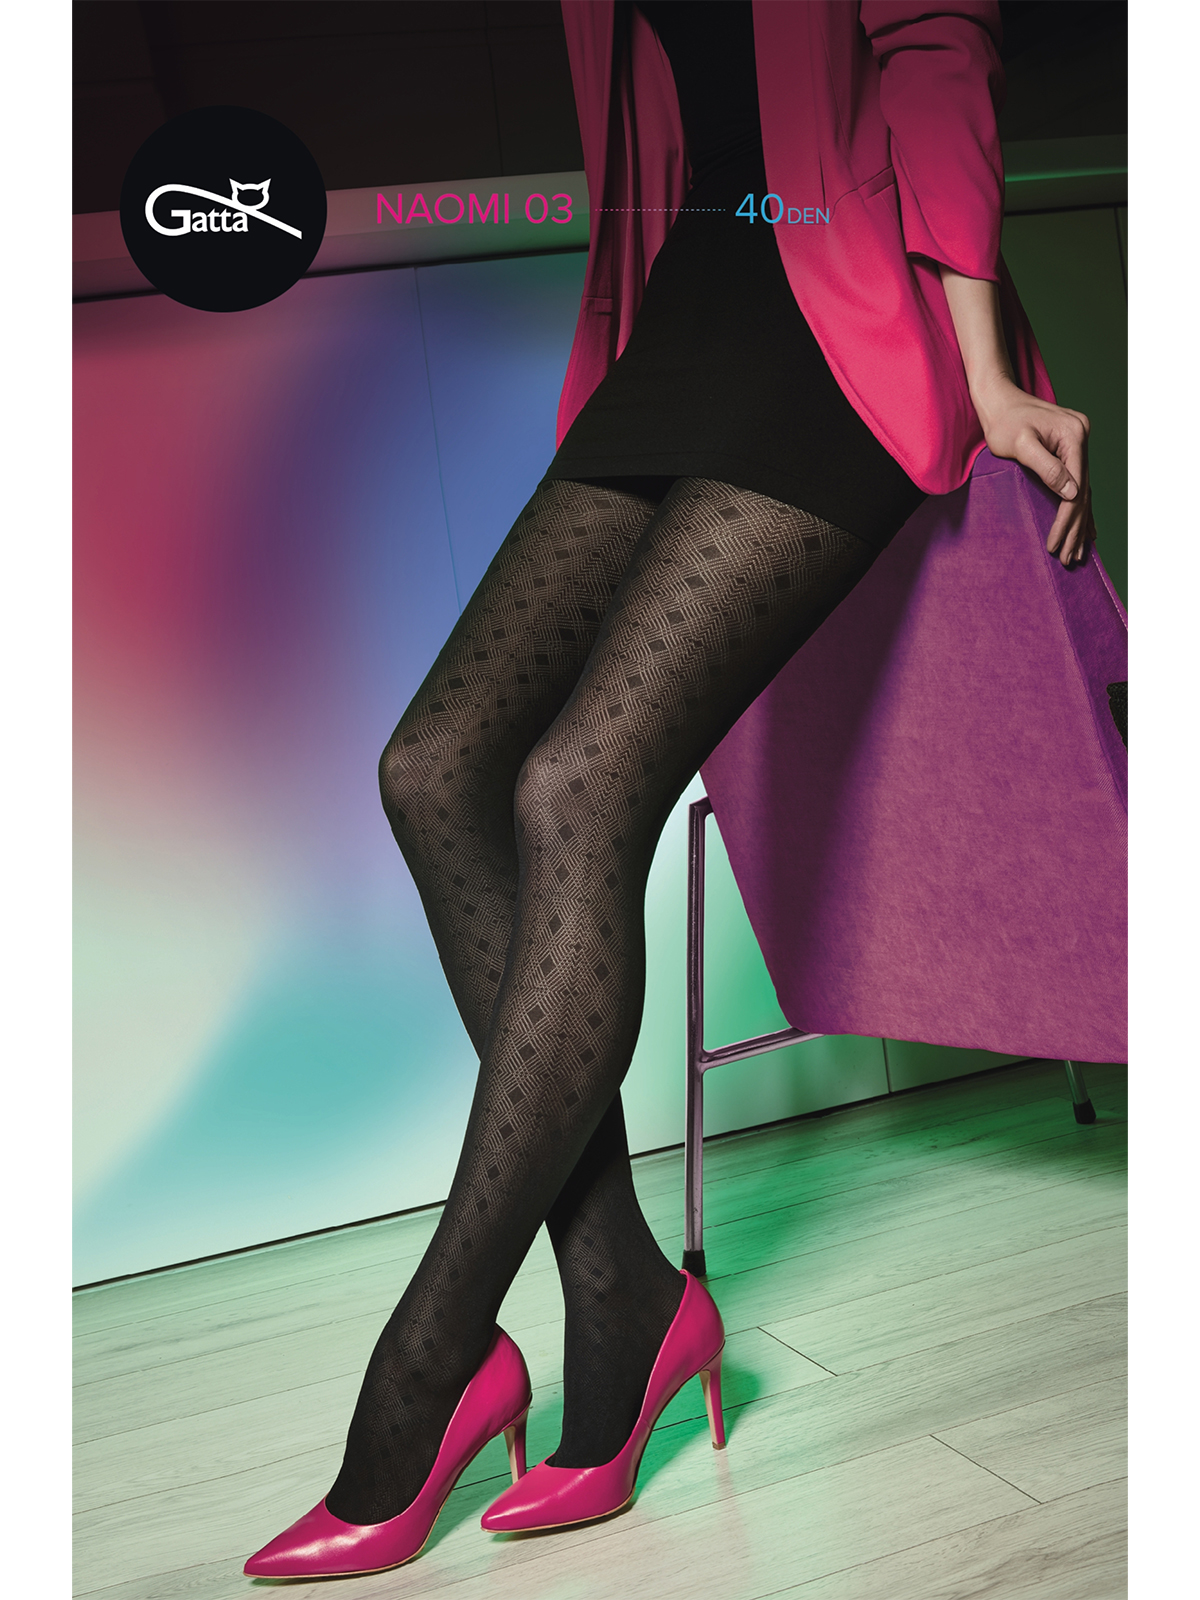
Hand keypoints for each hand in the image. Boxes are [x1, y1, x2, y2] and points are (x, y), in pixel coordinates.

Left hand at [971, 375, 1095, 566]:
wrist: (998, 399)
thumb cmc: (1003, 421)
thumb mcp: (1020, 445)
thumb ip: (1047, 468)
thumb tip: (1072, 493)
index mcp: (1074, 435)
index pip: (1076, 488)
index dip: (1066, 521)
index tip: (1055, 546)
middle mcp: (1082, 437)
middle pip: (1083, 492)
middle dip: (1075, 529)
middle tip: (1067, 560)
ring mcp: (1078, 442)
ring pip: (1083, 490)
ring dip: (1080, 523)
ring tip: (1077, 553)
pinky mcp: (1070, 448)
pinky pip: (1078, 482)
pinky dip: (1079, 507)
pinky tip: (1086, 528)